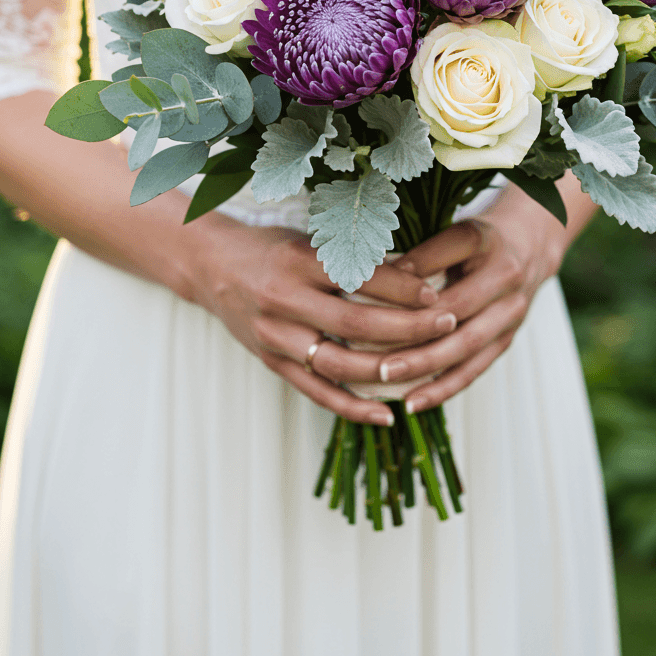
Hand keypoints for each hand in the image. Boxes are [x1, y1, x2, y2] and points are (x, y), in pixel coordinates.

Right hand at [187, 220, 458, 424]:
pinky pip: (316, 391)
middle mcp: (283, 299)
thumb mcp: (309, 240)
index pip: (360, 276)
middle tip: (447, 324)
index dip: (402, 288)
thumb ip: (352, 258)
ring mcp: (274, 335)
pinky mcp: (271, 362)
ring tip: (427, 368)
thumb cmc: (270, 248)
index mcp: (298, 261)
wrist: (209, 266)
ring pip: (338, 363)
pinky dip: (352, 407)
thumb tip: (415, 277)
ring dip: (387, 370)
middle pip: (355, 322)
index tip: (436, 293)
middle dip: (407, 327)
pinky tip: (386, 414)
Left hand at [373, 184, 570, 412]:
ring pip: (467, 348)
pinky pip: (474, 369)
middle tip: (380, 361)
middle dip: (416, 338)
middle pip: (458, 313)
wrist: (529, 249)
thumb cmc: (476, 242)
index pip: (445, 257)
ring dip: (427, 370)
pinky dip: (444, 388)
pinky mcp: (507, 339)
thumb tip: (379, 277)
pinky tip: (414, 402)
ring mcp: (511, 313)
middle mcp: (505, 278)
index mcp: (485, 242)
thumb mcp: (452, 231)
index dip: (413, 274)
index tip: (373, 289)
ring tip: (389, 382)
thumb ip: (422, 252)